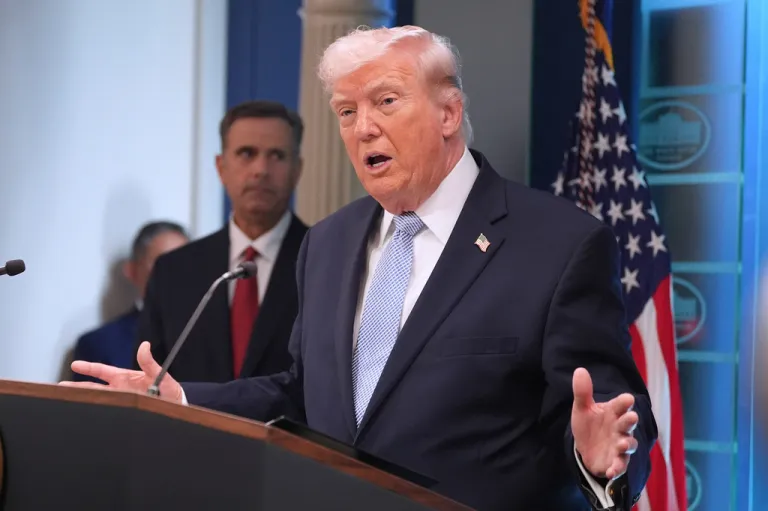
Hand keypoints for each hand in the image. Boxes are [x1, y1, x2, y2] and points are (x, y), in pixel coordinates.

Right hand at [59, 341, 182, 403]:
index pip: (103, 372)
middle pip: (94, 388)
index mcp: (126, 378)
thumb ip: (151, 364)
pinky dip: (95, 414)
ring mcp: (121, 402)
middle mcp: (120, 390)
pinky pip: (107, 414)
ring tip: (65, 403)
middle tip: (59, 389)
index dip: (89, 368)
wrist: (178, 410)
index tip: (74, 365)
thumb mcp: (162, 376)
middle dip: (77, 388)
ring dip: (83, 401)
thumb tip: (145, 345)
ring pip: (97, 401)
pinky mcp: (123, 413)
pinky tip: (85, 418)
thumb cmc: (170, 392)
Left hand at [571, 367, 637, 479]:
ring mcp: (619, 446)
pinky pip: (619, 466)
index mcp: (613, 412)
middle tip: (631, 417)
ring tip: (623, 443)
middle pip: (628, 424)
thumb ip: (582, 392)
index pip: (621, 405)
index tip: (627, 399)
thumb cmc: (589, 426)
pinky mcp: (615, 462)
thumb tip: (580, 370)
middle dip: (630, 421)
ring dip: (627, 444)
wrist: (585, 449)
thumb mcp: (582, 409)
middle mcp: (619, 428)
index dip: (624, 402)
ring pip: (628, 445)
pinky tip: (611, 471)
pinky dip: (617, 469)